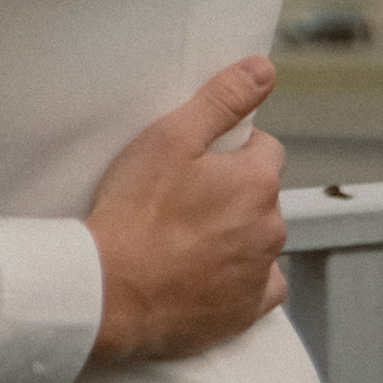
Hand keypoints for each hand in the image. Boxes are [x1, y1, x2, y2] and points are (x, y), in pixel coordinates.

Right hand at [84, 58, 286, 362]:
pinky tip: (206, 270)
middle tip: (184, 195)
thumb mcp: (171, 136)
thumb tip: (263, 69)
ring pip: (259, 239)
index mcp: (257, 181)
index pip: (265, 149)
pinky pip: (260, 286)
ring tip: (186, 234)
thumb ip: (223, 99)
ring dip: (237, 233)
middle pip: (262, 195)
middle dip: (234, 191)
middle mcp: (271, 229)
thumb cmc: (136, 212)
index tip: (197, 161)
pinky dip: (241, 277)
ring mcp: (259, 274)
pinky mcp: (246, 313)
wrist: (111, 291)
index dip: (231, 149)